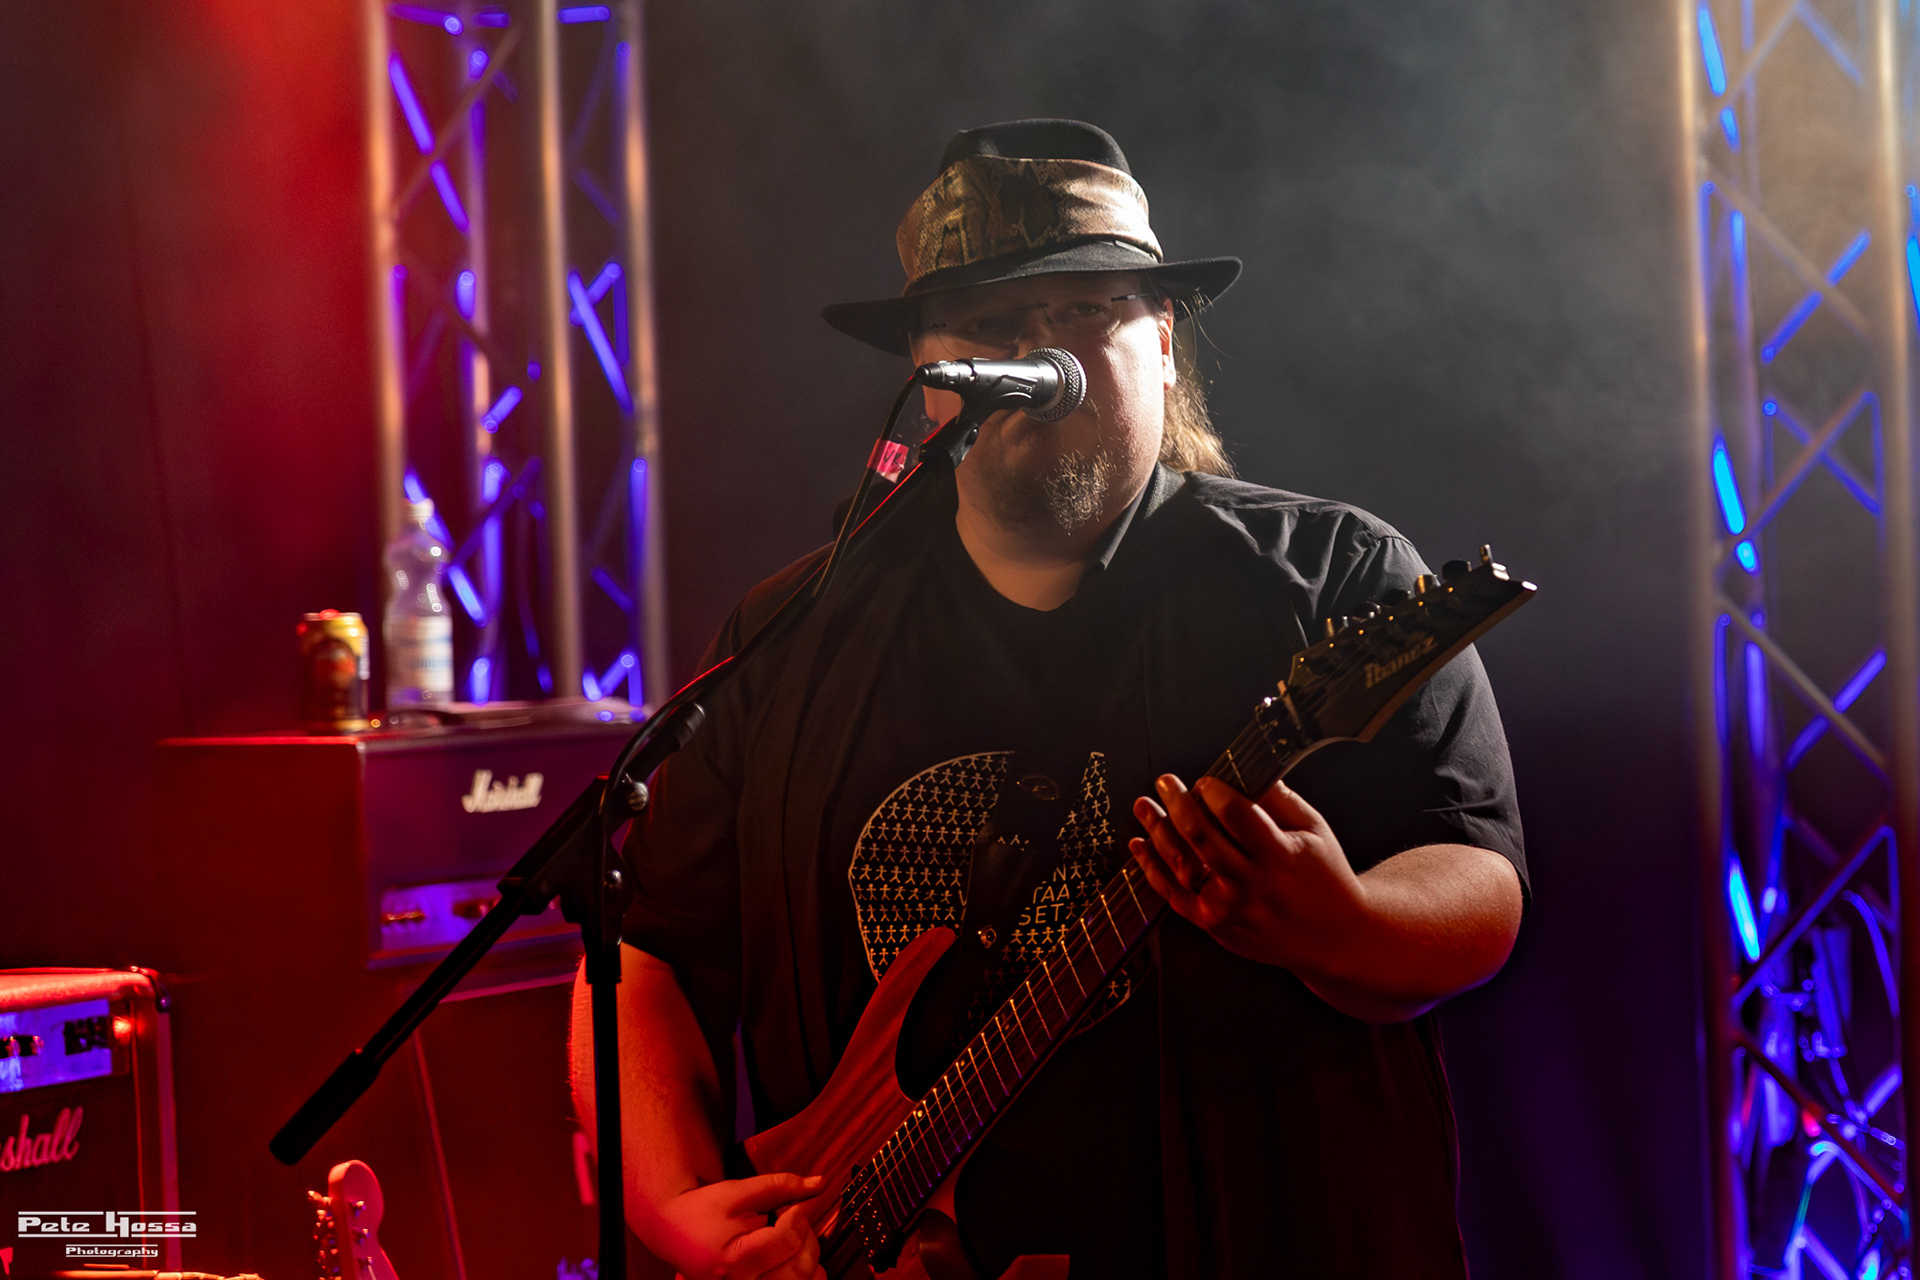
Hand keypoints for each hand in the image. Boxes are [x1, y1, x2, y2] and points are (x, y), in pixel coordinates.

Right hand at [646, 1172, 824, 1279]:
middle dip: (807, 1234)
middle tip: (794, 1215)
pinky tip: (793, 1254)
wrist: (674, 1231)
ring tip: (792, 1235)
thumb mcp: (736, 1191)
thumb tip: (818, 1183)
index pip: (787, 1240)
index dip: (801, 1213)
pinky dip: (804, 1271)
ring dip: (808, 1253)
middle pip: (800, 1266)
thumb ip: (779, 1186)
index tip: (802, 1200)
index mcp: (733, 1260)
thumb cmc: (701, 1211)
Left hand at [1129, 774, 1366, 973]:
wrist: (1334, 938)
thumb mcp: (1315, 831)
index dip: (1215, 792)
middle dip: (1178, 803)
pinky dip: (1151, 869)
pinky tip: (1140, 846)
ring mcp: (1229, 908)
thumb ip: (1281, 800)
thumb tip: (1248, 770)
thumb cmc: (1326, 878)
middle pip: (1201, 837)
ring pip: (1181, 865)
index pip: (1236, 815)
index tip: (1206, 780)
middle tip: (1165, 782)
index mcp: (1279, 855)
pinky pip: (1174, 896)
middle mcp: (1250, 883)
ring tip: (1144, 806)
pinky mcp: (1215, 925)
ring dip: (1157, 831)